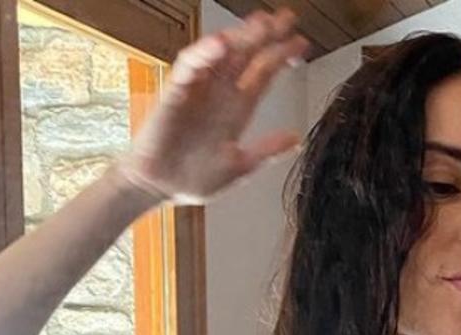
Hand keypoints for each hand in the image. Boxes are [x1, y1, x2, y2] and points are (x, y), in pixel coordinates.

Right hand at [115, 8, 309, 204]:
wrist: (159, 189)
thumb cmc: (194, 178)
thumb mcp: (239, 166)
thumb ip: (267, 151)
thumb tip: (297, 139)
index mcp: (236, 109)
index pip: (262, 74)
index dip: (281, 57)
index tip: (301, 42)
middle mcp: (219, 94)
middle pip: (246, 57)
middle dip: (266, 36)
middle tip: (286, 18)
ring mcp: (197, 91)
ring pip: (221, 56)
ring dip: (240, 38)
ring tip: (261, 24)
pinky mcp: (174, 94)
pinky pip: (189, 68)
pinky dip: (202, 55)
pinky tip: (219, 45)